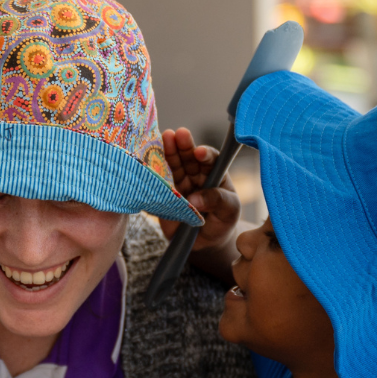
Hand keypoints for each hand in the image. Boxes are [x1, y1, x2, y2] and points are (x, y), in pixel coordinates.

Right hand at [158, 127, 240, 256]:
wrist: (205, 243)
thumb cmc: (223, 222)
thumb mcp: (229, 211)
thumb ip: (216, 200)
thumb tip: (194, 199)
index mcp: (215, 175)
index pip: (210, 160)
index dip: (205, 155)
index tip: (198, 153)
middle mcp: (196, 176)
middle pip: (189, 158)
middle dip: (183, 146)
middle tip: (176, 134)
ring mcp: (179, 185)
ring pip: (173, 167)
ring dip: (168, 153)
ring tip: (164, 138)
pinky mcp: (165, 197)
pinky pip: (158, 185)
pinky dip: (152, 174)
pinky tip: (147, 162)